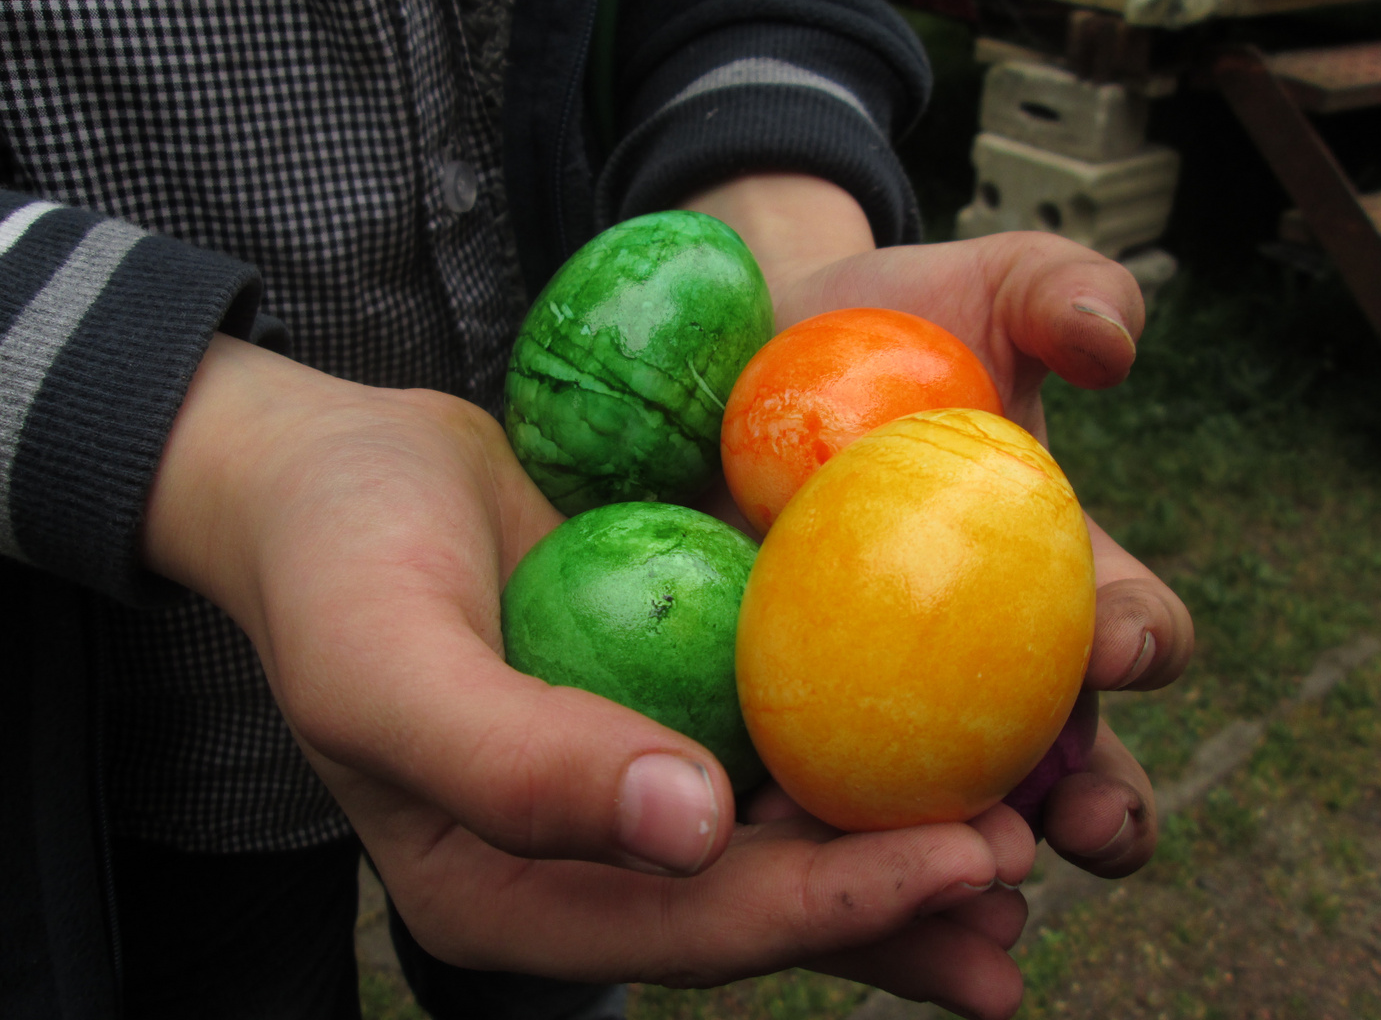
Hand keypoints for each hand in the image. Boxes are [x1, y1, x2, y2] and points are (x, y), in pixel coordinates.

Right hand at [142, 333, 1037, 1018]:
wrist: (333, 474)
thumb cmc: (336, 567)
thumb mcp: (385, 663)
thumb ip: (513, 762)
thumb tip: (689, 830)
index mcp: (510, 890)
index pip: (690, 924)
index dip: (830, 906)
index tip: (958, 861)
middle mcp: (586, 858)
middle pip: (761, 904)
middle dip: (896, 898)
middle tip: (1021, 865)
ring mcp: (630, 781)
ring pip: (784, 838)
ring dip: (902, 849)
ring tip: (1030, 843)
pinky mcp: (662, 703)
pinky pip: (774, 745)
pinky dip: (860, 753)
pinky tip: (953, 743)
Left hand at [681, 174, 1194, 879]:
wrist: (750, 352)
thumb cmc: (887, 326)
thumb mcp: (981, 287)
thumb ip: (1064, 291)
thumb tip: (1110, 345)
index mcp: (1057, 581)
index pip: (1132, 630)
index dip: (1143, 646)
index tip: (1114, 646)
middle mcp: (985, 665)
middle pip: (1062, 764)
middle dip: (1089, 812)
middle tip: (1061, 823)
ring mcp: (882, 704)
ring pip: (939, 812)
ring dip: (955, 860)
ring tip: (940, 881)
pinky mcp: (781, 717)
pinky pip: (800, 788)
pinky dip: (807, 831)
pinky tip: (773, 837)